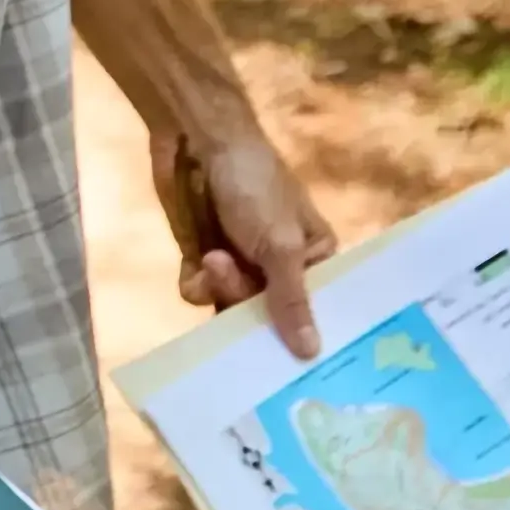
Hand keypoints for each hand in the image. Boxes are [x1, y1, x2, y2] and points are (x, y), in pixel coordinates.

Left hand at [156, 128, 336, 359]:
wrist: (196, 140)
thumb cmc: (254, 184)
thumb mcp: (280, 244)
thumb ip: (292, 300)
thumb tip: (312, 354)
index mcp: (315, 259)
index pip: (314, 311)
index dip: (300, 335)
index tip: (289, 368)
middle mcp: (279, 267)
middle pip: (266, 315)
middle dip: (246, 304)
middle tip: (233, 280)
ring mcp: (239, 263)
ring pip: (228, 307)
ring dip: (220, 287)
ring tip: (214, 256)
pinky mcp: (201, 257)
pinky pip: (200, 293)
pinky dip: (195, 282)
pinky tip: (194, 262)